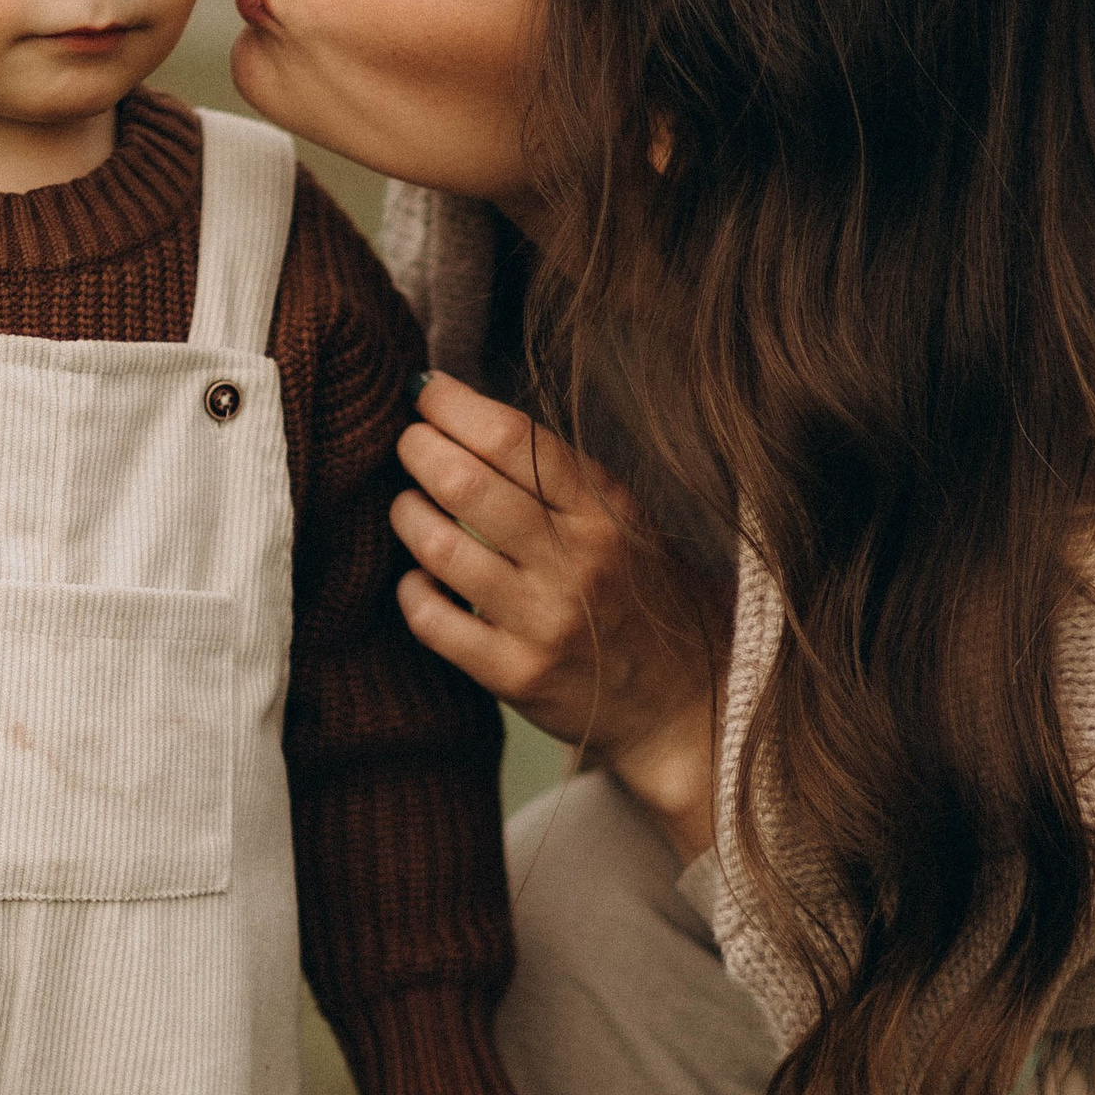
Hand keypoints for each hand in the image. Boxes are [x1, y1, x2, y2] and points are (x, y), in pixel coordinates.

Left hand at [388, 373, 729, 862]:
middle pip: (466, 484)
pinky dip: (411, 589)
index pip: (514, 439)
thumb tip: (475, 419)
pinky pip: (433, 621)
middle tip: (408, 443)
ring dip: (406, 514)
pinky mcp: (515, 675)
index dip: (454, 406)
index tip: (426, 392)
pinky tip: (418, 578)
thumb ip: (563, 477)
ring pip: (439, 548)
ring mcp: (544, 621)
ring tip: (407, 506)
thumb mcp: (628, 522)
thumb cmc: (647, 596)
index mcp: (605, 512)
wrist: (688, 702)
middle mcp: (576, 562)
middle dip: (418, 450)